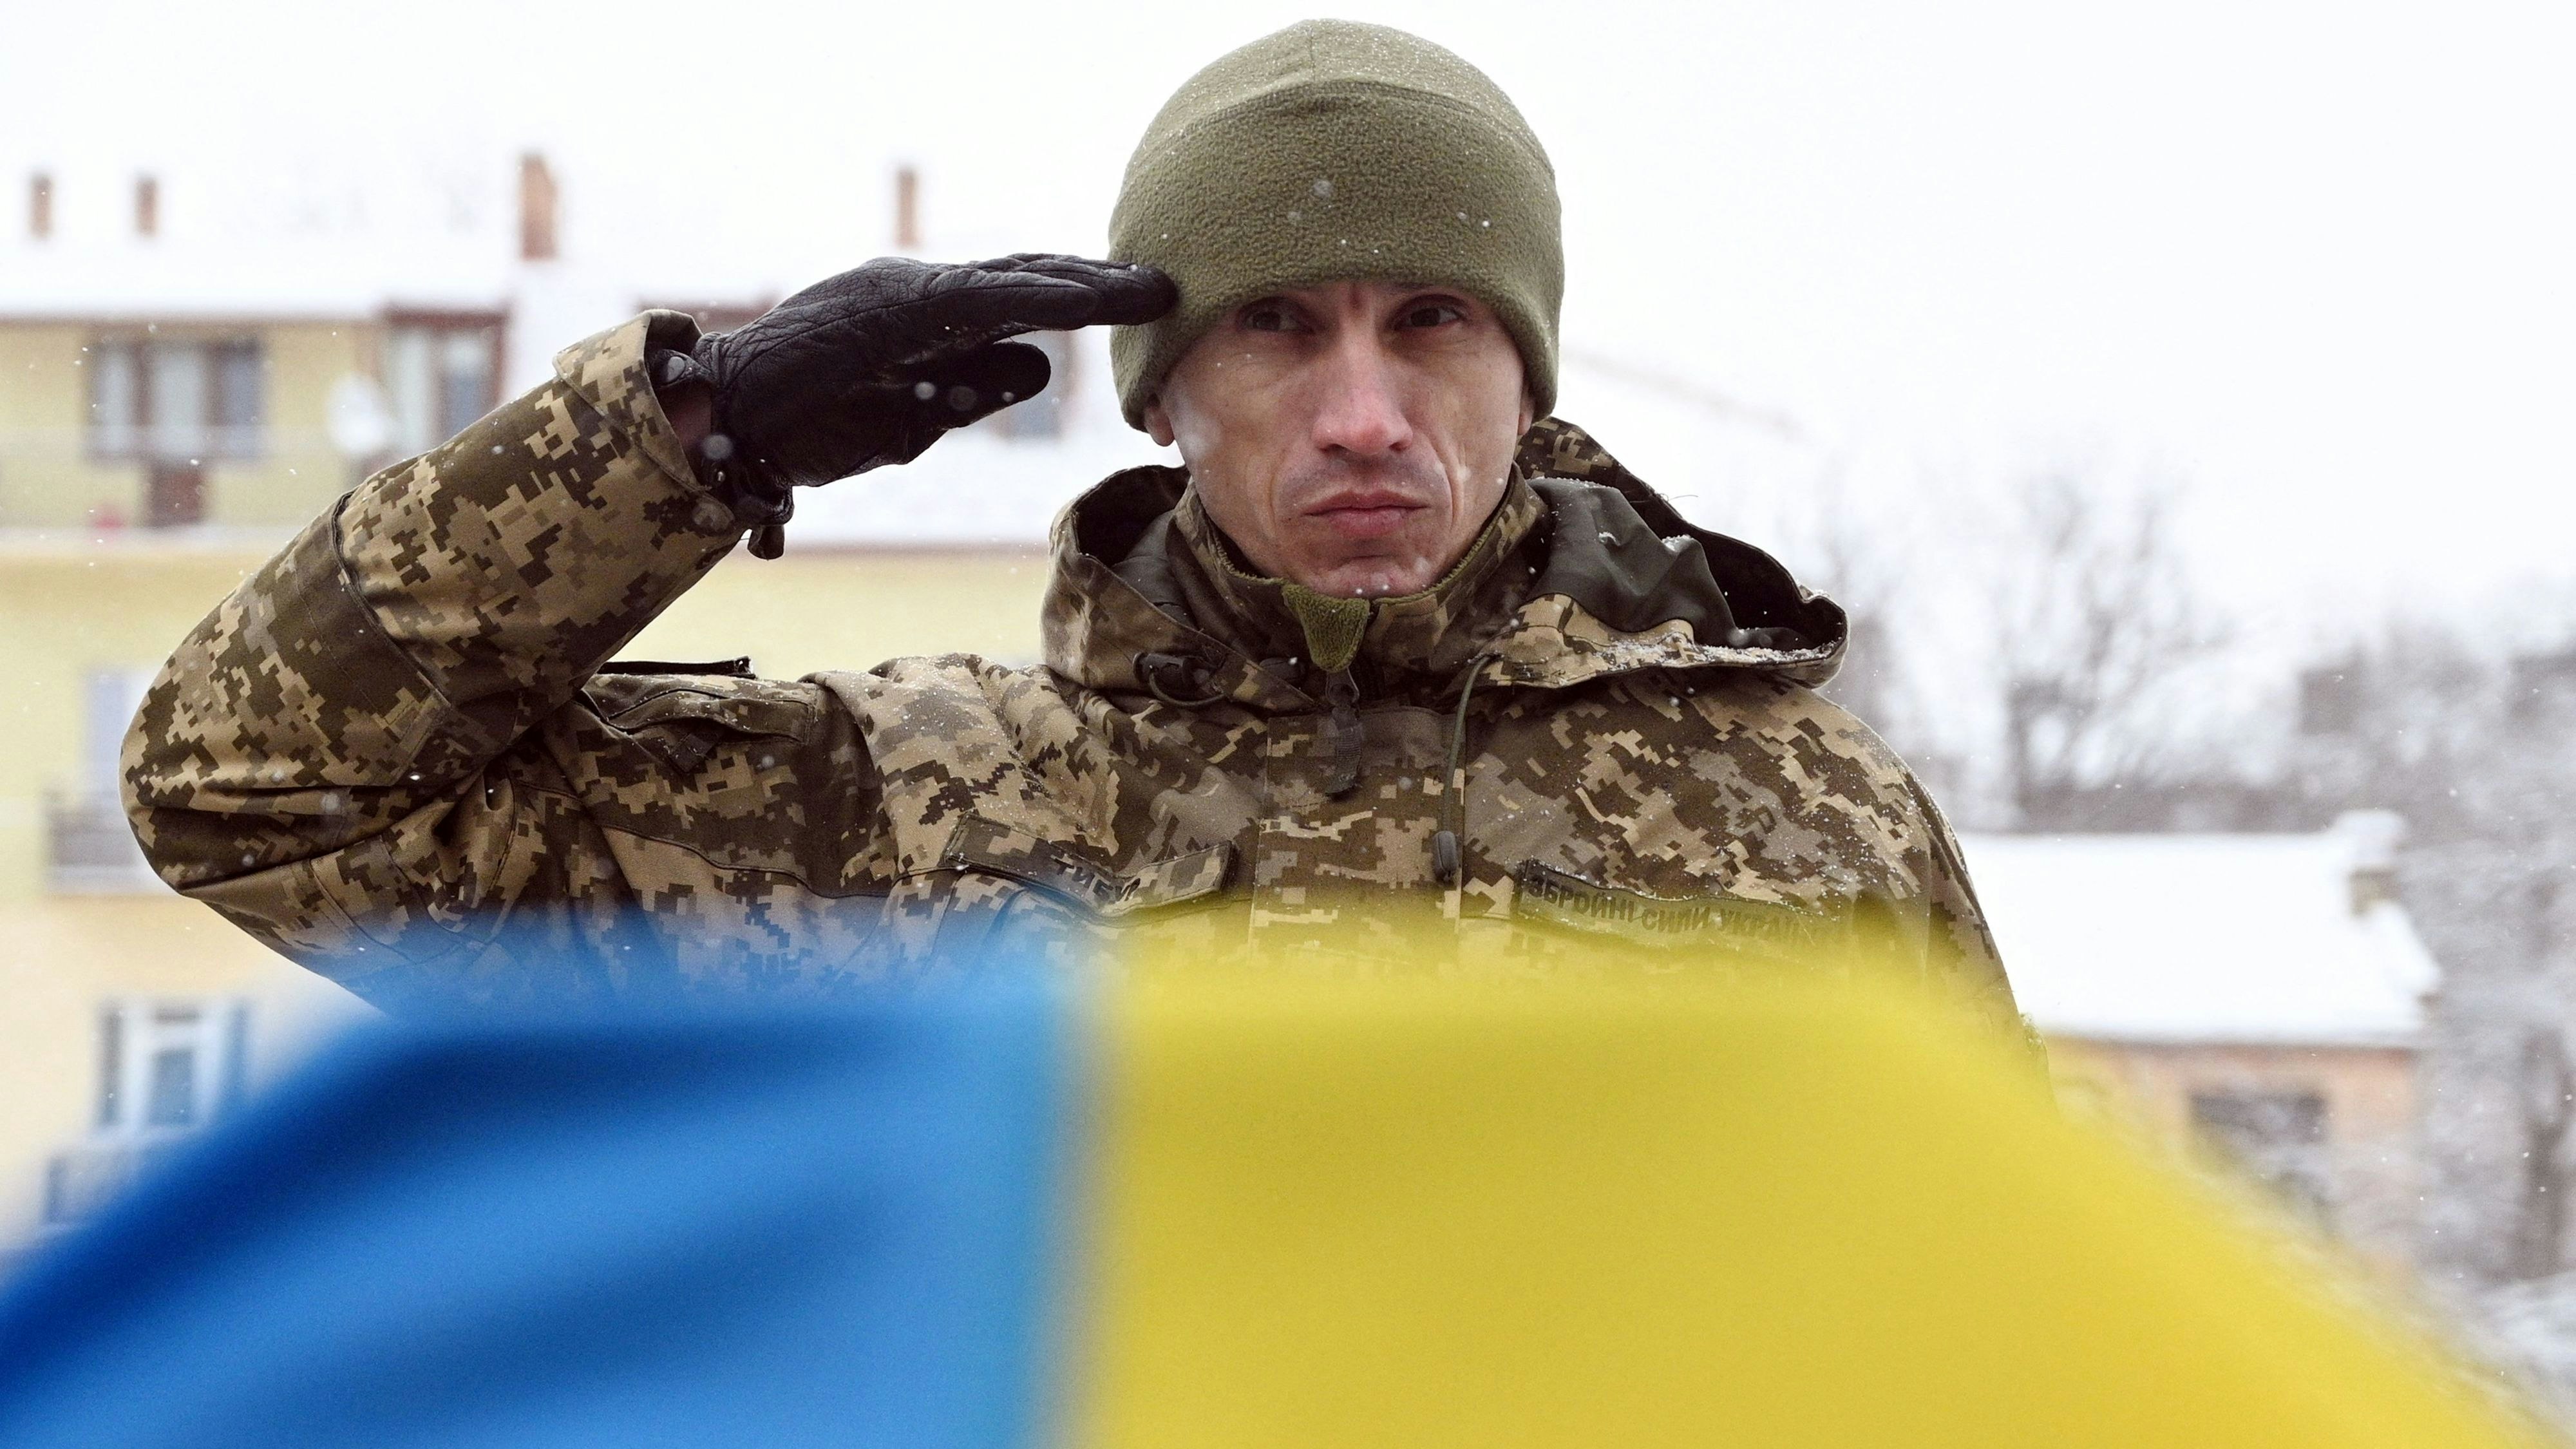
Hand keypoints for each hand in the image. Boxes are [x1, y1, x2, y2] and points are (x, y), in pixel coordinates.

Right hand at [651, 254, 1173, 553]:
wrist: (729, 419)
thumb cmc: (813, 421)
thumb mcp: (918, 415)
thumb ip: (978, 386)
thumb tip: (1041, 365)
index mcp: (925, 314)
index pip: (1016, 298)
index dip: (1077, 295)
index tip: (1138, 299)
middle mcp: (920, 290)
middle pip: (1025, 278)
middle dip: (1096, 283)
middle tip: (1161, 284)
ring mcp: (905, 293)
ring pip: (1012, 281)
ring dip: (1084, 286)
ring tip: (1147, 288)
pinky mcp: (893, 311)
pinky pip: (979, 301)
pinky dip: (1036, 298)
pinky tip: (1085, 298)